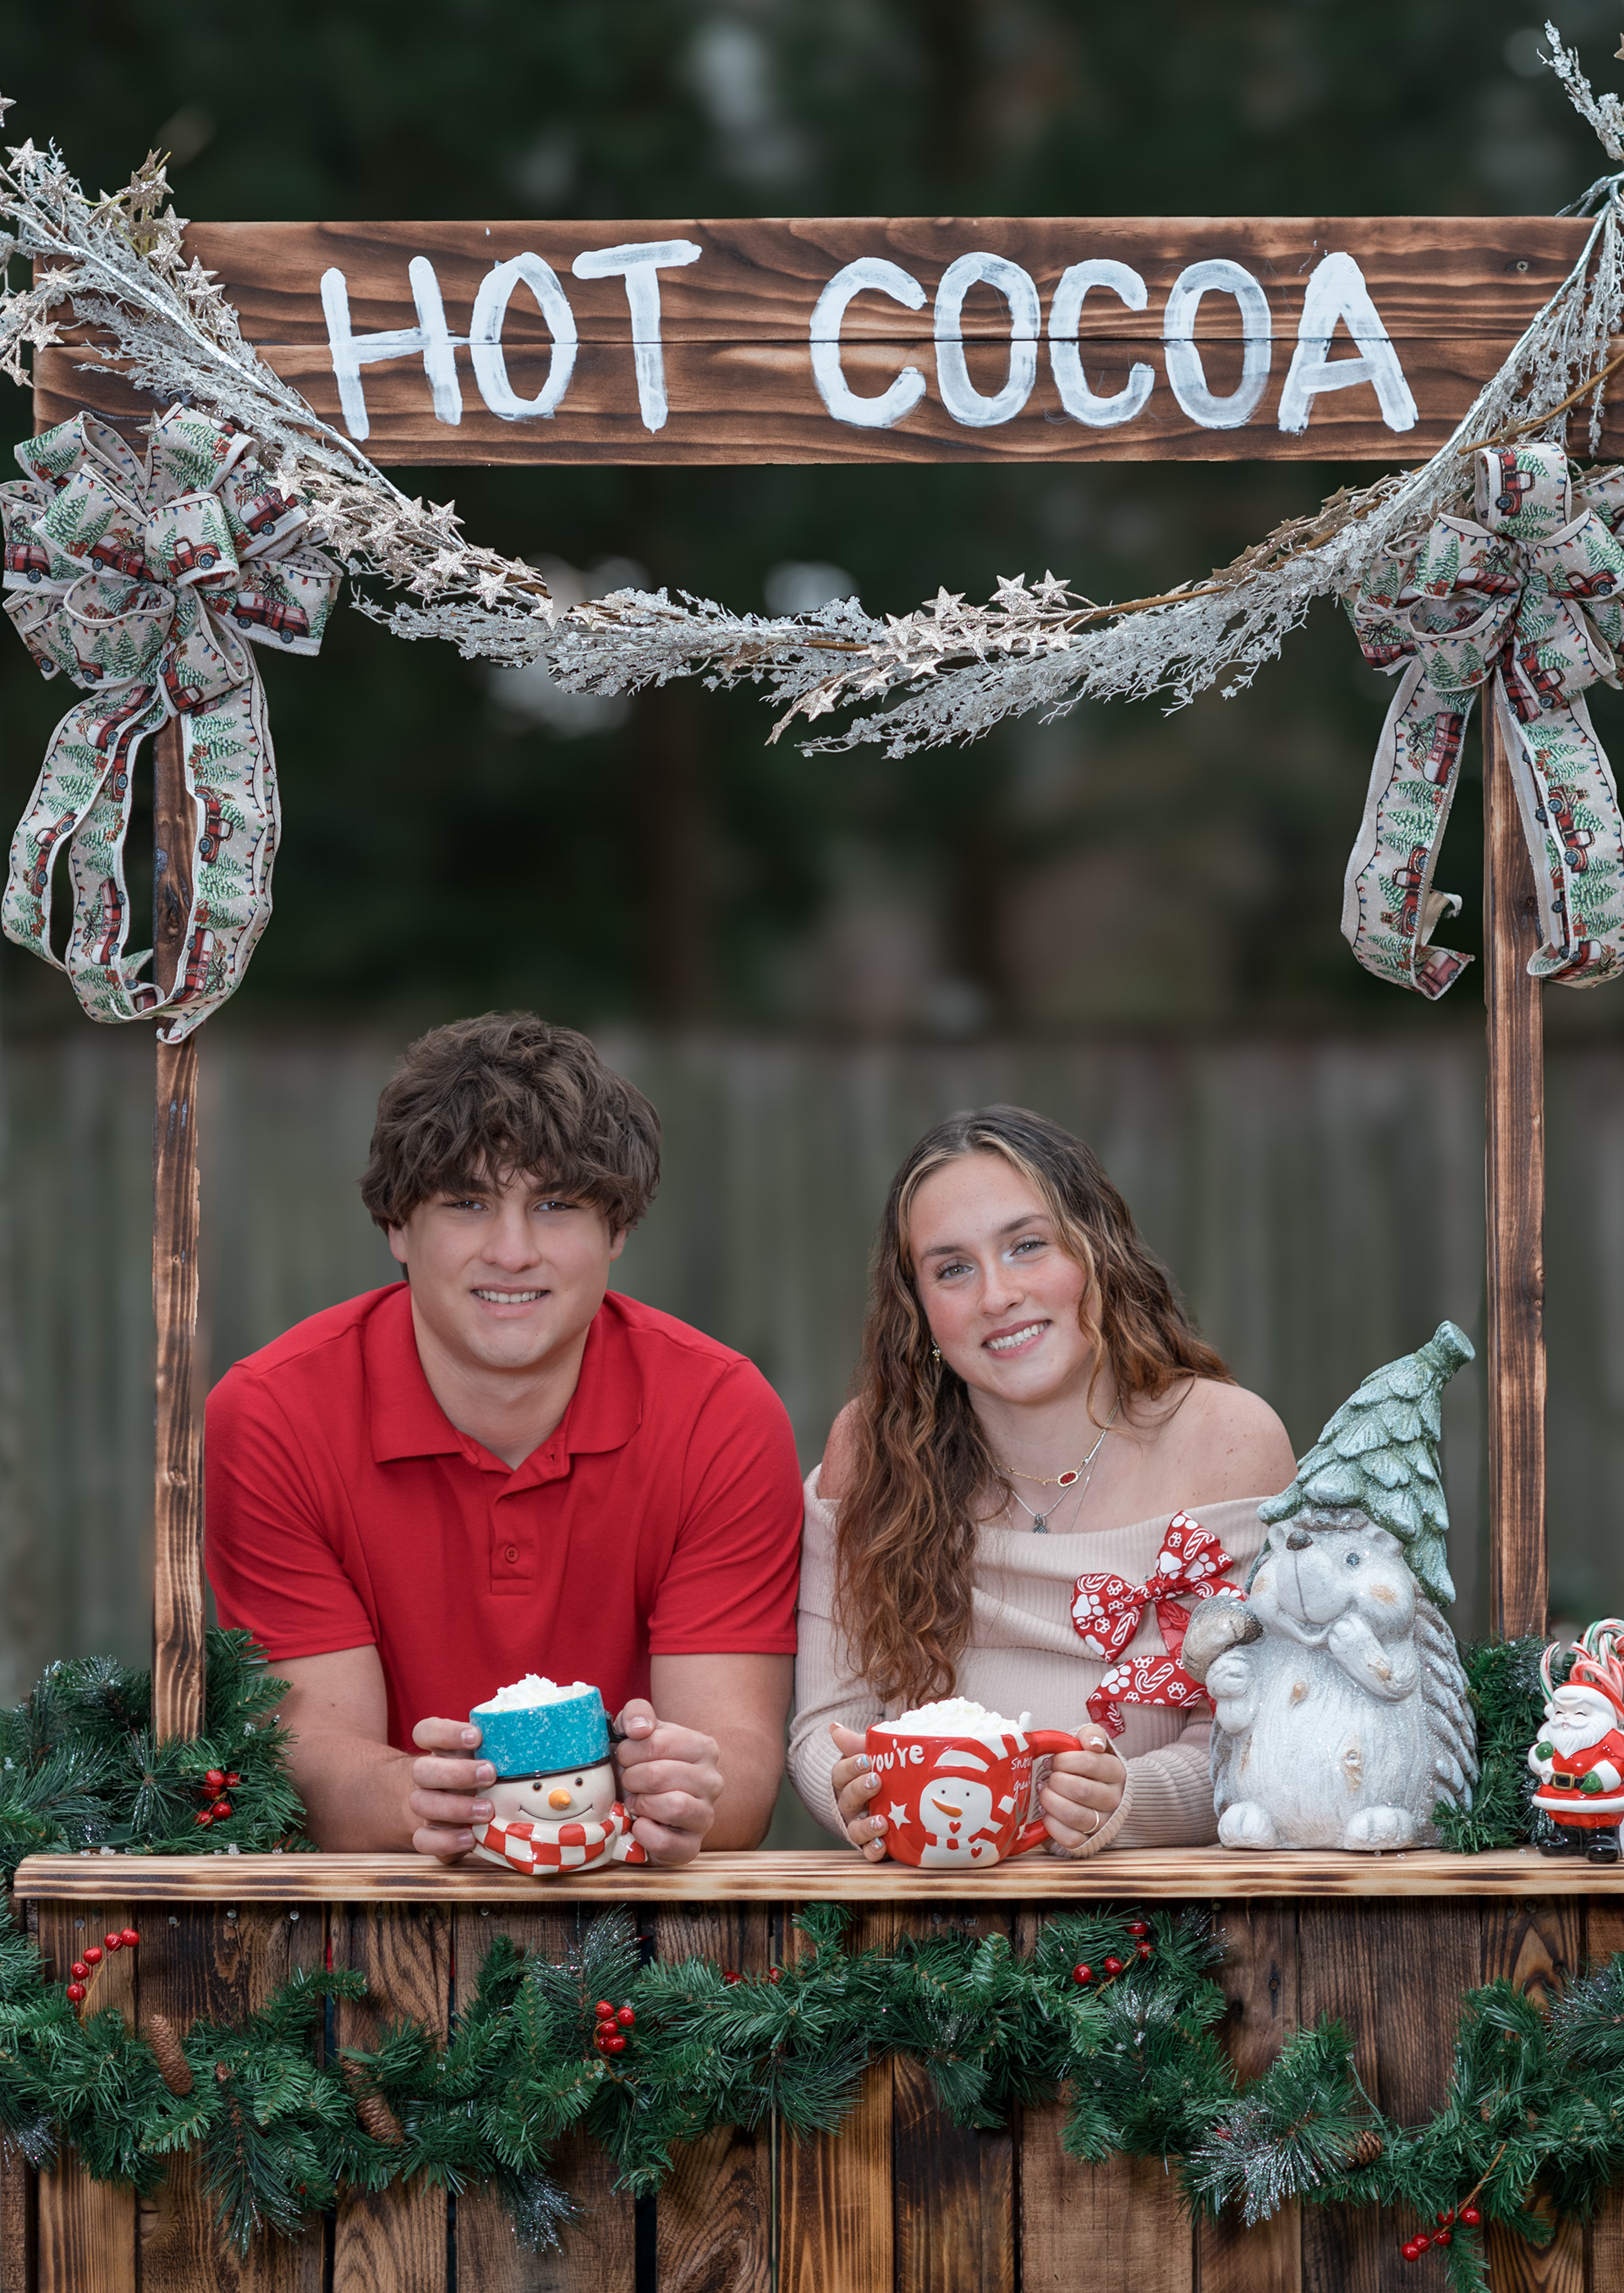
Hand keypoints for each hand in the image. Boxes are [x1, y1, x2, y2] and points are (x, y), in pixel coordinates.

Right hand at [407, 1717, 496, 1860]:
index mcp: (440, 1749)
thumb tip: (543, 1744)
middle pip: (422, 1769)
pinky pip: (423, 1839)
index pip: (426, 1732)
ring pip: (420, 1803)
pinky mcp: (428, 1834)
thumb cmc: (487, 1774)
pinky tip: (470, 1838)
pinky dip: (445, 1840)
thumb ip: (503, 1748)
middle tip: (489, 1774)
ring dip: (454, 1807)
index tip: (476, 1736)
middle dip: (457, 1773)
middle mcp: (427, 1776)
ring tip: (487, 1811)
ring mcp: (425, 1805)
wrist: (462, 1809)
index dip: (446, 1733)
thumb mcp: (493, 1756)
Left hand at [612, 1699, 723, 1865]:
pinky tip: (639, 1824)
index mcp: (703, 1748)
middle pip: (660, 1775)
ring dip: (641, 1803)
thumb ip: (637, 1714)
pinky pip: (667, 1842)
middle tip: (627, 1780)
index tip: (624, 1756)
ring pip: (674, 1807)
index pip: (659, 1743)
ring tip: (635, 1801)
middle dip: (631, 1778)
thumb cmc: (642, 1764)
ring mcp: (705, 1816)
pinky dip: (644, 1833)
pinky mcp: (691, 1847)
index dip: (630, 1750)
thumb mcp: (637, 1731)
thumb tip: (639, 1728)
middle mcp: (712, 1781)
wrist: (648, 1804)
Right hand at [829, 1723, 888, 1860]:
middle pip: (847, 1799)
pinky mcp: (871, 1843)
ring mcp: (858, 1825)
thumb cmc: (877, 1771)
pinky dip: (873, 1850)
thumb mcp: (868, 1755)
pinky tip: (882, 1846)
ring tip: (882, 1822)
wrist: (889, 1797)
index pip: (840, 1773)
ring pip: (855, 1829)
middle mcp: (848, 1805)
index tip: (866, 1760)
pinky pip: (868, 1851)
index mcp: (845, 1782)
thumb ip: (855, 1744)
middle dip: (861, 1790)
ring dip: (866, 1826)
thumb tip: (833, 1728)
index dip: (851, 1767)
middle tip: (877, 1781)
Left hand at [1039, 1735, 1125, 1852]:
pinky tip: (1046, 1812)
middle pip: (1081, 1791)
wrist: (1098, 1792)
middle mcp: (1114, 1799)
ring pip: (1075, 1816)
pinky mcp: (1090, 1841)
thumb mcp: (1090, 1744)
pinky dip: (1052, 1825)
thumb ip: (1091, 1735)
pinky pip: (1070, 1838)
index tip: (1052, 1760)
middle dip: (1055, 1781)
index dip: (1064, 1760)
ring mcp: (1103, 1822)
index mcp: (1115, 1772)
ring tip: (1043, 1792)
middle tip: (1046, 1777)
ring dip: (1051, 1802)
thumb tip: (1092, 1743)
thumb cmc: (1087, 1766)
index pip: (1090, 1763)